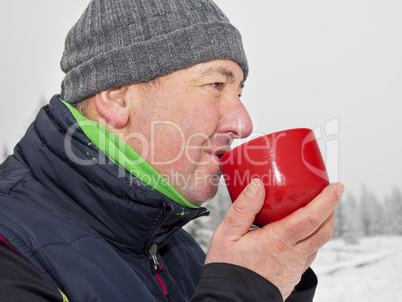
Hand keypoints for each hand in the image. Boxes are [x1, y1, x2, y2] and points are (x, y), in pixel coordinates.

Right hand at [205, 179, 343, 299]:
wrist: (230, 300)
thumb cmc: (227, 269)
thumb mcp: (227, 234)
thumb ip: (243, 208)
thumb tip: (257, 186)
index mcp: (278, 241)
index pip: (312, 217)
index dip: (328, 200)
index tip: (336, 187)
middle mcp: (292, 255)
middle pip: (324, 231)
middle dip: (332, 210)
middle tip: (332, 194)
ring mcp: (295, 268)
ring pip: (319, 243)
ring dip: (324, 225)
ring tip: (318, 210)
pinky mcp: (292, 276)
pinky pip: (309, 254)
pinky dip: (313, 239)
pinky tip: (301, 234)